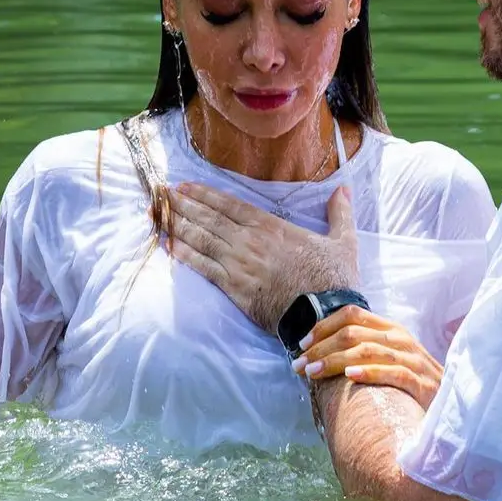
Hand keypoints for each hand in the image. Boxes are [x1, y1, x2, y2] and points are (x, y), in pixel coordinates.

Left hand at [165, 183, 359, 333]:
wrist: (325, 315)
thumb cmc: (334, 279)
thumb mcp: (343, 241)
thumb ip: (339, 213)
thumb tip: (344, 189)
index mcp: (274, 227)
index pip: (231, 205)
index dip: (206, 194)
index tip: (186, 185)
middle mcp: (251, 242)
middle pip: (210, 219)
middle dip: (184, 204)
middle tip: (161, 193)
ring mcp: (240, 265)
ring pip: (202, 240)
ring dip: (178, 225)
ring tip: (158, 213)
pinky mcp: (235, 289)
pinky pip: (204, 269)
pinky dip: (185, 256)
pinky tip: (169, 246)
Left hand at [291, 305, 442, 409]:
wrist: (450, 407)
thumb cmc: (412, 385)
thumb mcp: (389, 359)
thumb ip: (364, 351)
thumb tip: (320, 354)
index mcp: (391, 329)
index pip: (352, 315)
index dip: (323, 326)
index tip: (302, 344)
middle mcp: (401, 340)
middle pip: (353, 334)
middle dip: (320, 348)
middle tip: (298, 365)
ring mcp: (413, 360)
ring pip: (367, 351)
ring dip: (335, 361)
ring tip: (312, 372)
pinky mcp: (421, 384)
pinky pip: (393, 373)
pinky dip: (369, 373)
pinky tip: (350, 377)